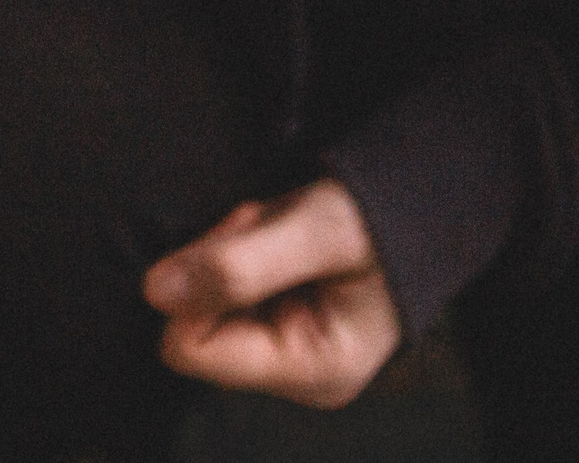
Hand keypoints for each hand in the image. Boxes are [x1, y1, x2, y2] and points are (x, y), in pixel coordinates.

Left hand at [141, 178, 399, 409]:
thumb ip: (239, 263)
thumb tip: (156, 291)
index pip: (191, 347)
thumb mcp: (318, 229)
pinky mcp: (277, 326)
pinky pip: (222, 291)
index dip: (202, 283)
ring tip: (283, 228)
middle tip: (271, 226)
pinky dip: (240, 251)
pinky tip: (279, 235)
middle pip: (195, 323)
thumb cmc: (386, 217)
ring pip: (205, 303)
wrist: (422, 203)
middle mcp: (296, 374)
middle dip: (222, 262)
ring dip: (232, 250)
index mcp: (313, 369)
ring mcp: (285, 352)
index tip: (245, 234)